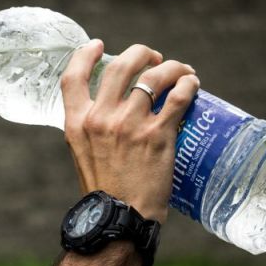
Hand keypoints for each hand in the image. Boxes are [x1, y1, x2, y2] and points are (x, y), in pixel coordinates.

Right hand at [60, 41, 198, 221]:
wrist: (120, 220)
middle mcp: (101, 118)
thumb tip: (111, 111)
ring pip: (153, 76)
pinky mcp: (158, 135)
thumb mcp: (83, 154)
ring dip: (171, 67)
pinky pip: (177, 97)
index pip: (72, 77)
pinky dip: (187, 85)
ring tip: (181, 71)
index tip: (98, 45)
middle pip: (120, 66)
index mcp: (77, 123)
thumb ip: (91, 129)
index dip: (85, 54)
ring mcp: (130, 125)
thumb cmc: (104, 192)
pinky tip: (193, 84)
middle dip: (140, 53)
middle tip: (153, 58)